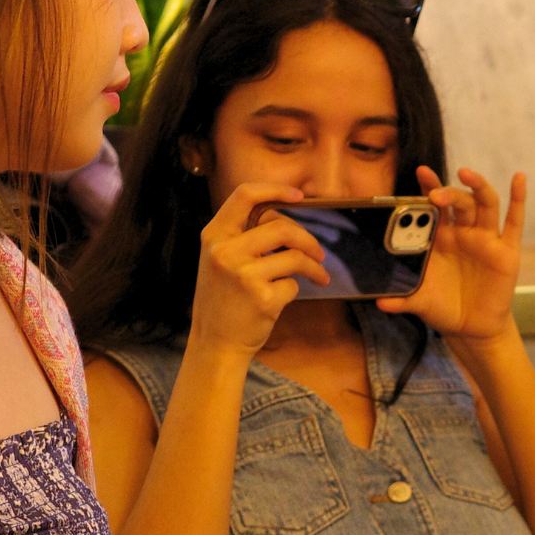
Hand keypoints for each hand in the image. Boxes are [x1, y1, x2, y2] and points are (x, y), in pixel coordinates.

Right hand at [185, 183, 330, 357]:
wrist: (215, 344)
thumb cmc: (223, 299)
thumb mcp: (220, 259)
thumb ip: (243, 236)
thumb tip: (286, 218)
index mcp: (214, 235)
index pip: (245, 195)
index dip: (276, 190)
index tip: (300, 196)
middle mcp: (225, 251)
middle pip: (281, 227)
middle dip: (308, 239)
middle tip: (319, 254)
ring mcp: (243, 274)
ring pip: (294, 257)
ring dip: (314, 267)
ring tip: (320, 276)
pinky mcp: (262, 298)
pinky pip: (293, 285)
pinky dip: (294, 290)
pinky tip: (281, 301)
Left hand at [378, 166, 524, 341]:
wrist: (471, 329)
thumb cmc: (443, 308)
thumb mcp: (420, 302)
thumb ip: (401, 299)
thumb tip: (379, 303)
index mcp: (441, 238)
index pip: (435, 206)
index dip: (429, 187)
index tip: (421, 172)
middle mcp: (464, 233)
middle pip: (459, 202)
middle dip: (448, 193)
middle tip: (435, 194)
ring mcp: (486, 240)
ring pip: (485, 204)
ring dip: (477, 186)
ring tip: (466, 174)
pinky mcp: (507, 252)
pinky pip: (514, 222)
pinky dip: (518, 199)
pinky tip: (519, 179)